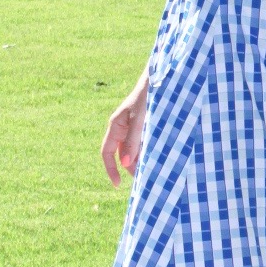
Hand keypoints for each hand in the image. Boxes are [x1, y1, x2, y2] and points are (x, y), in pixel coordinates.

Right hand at [101, 72, 148, 188]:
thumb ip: (132, 141)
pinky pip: (141, 144)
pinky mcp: (142, 127)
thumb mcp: (139, 120)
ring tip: (153, 168)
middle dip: (130, 167)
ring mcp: (131, 128)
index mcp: (115, 126)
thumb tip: (126, 164)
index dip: (111, 169)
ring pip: (133, 150)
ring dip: (140, 159)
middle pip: (121, 154)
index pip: (106, 153)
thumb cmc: (147, 98)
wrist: (159, 81)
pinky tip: (157, 155)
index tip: (117, 184)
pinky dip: (147, 151)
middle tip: (144, 177)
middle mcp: (121, 129)